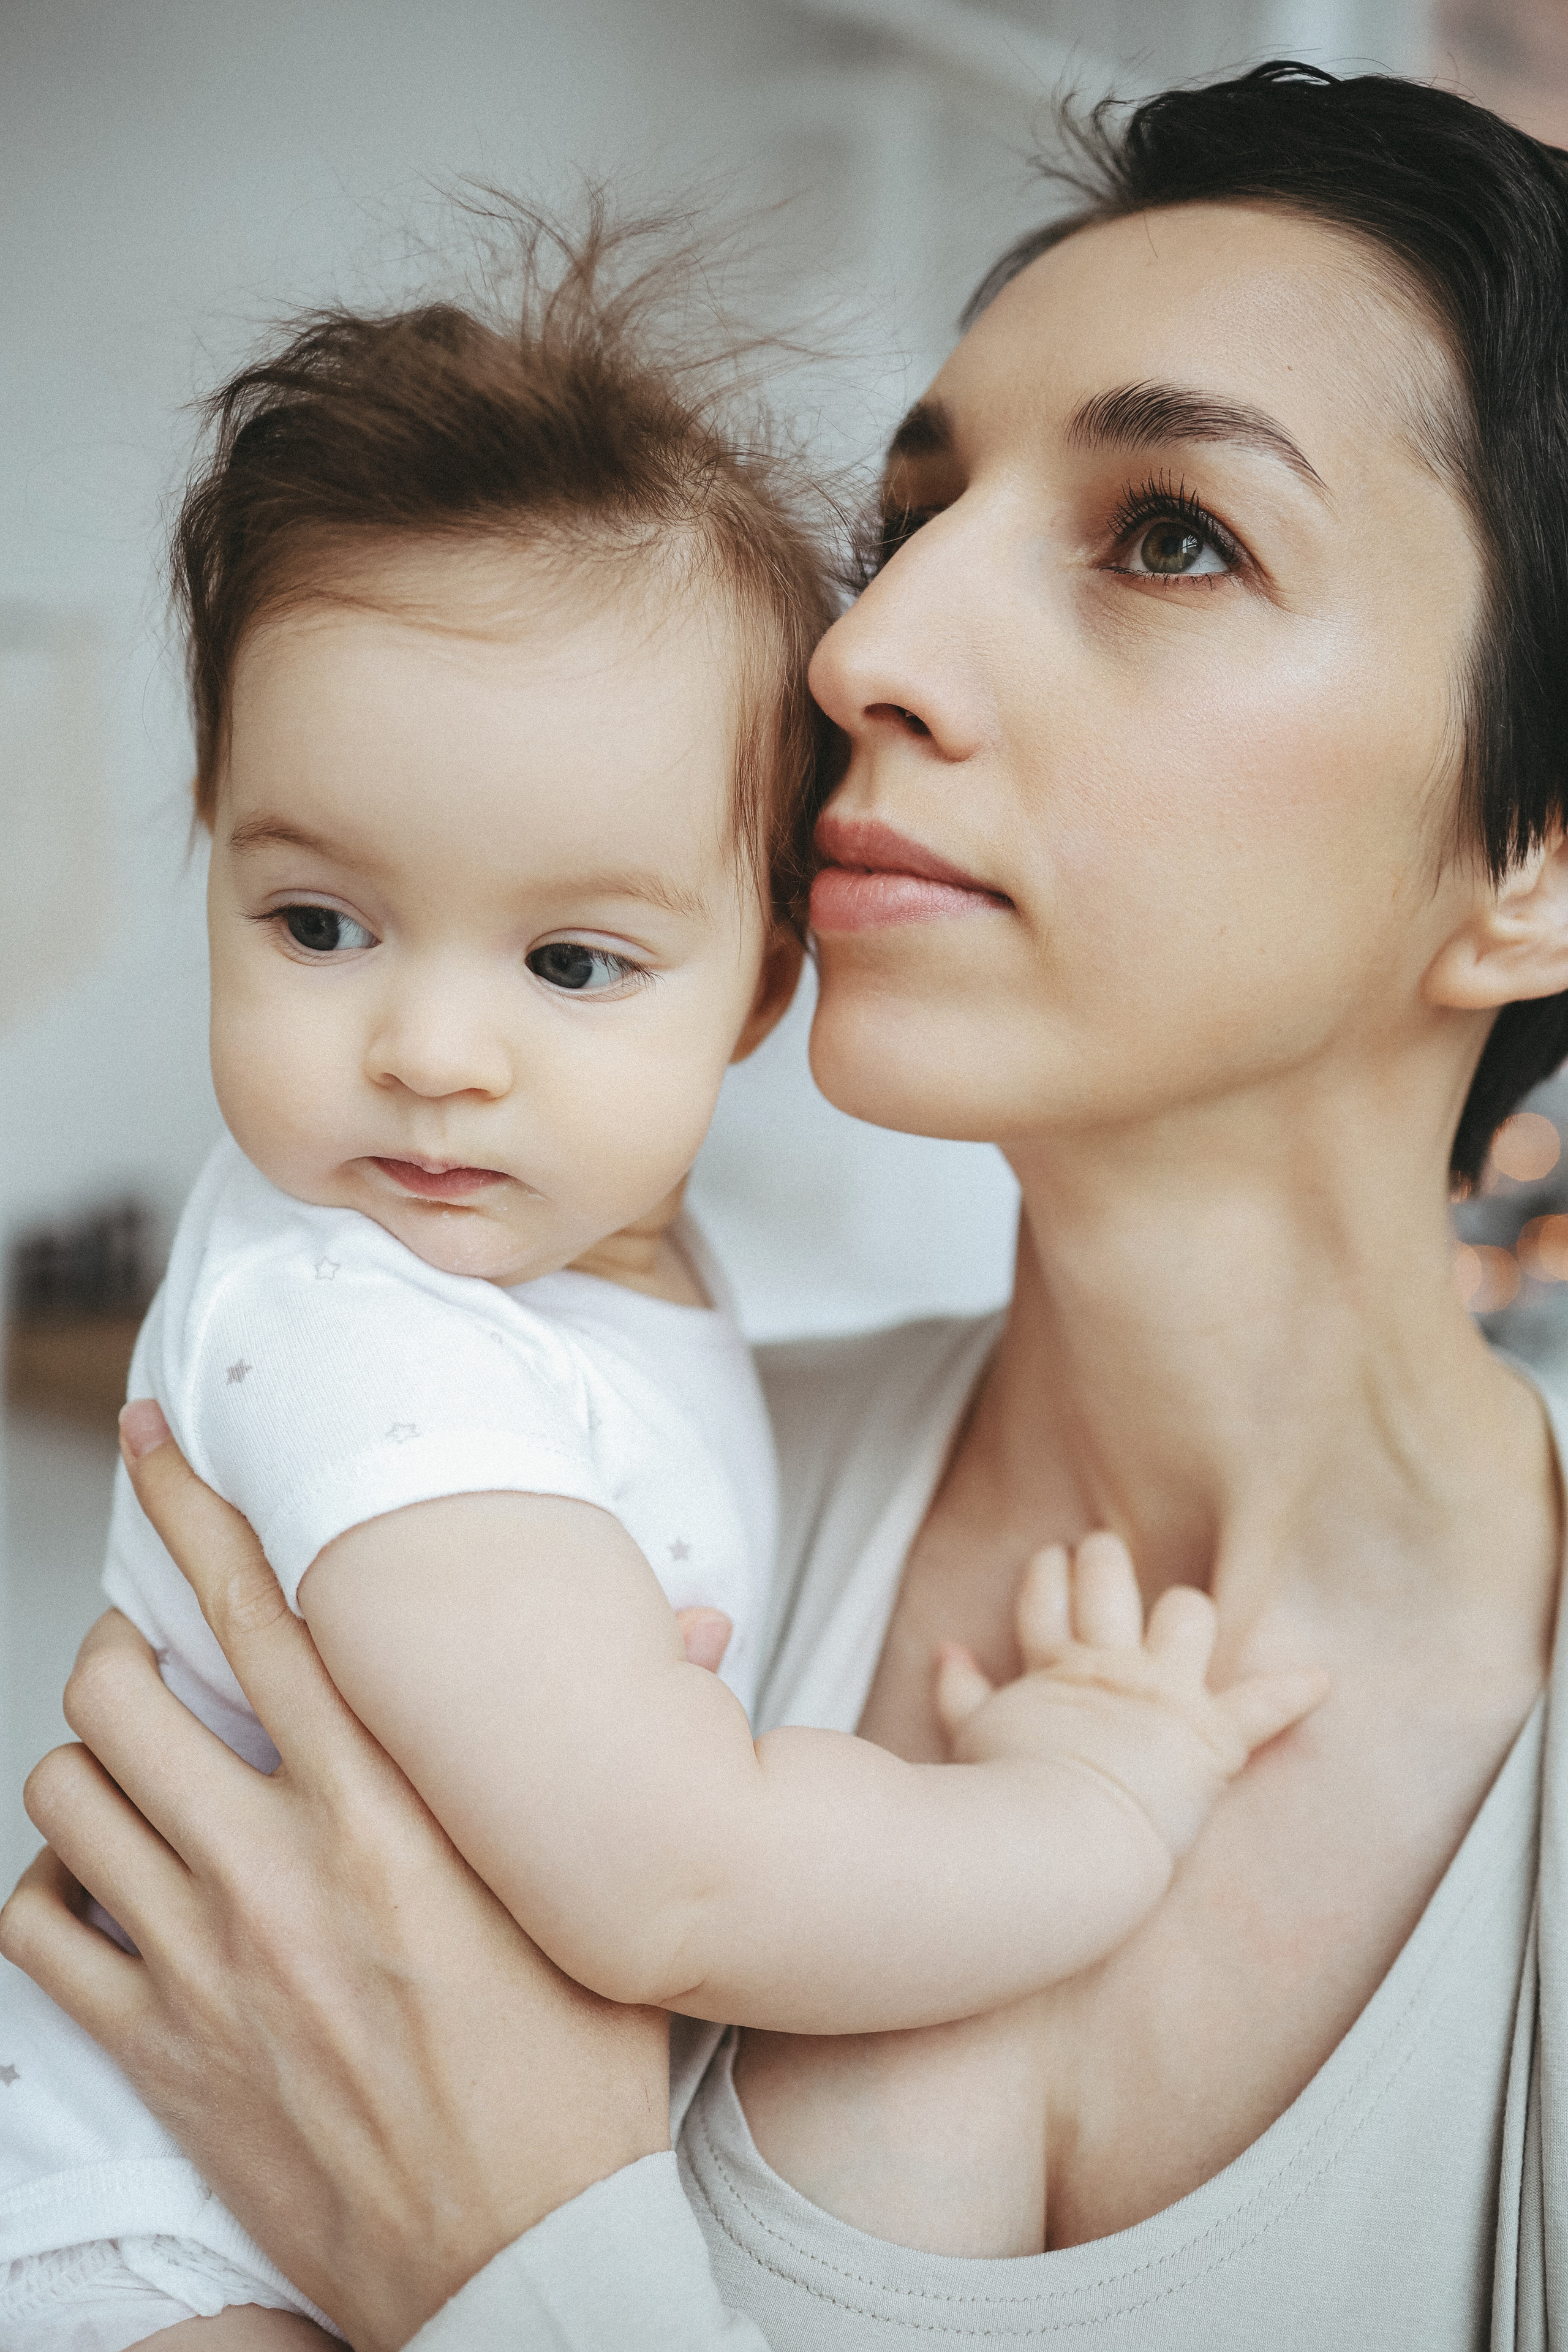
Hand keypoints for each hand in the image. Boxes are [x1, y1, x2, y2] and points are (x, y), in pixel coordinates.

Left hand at [0, 1405, 670, 2351]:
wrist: (520, 2262)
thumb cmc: (575, 2081)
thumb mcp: (611, 1905)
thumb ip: (630, 1754)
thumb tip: (698, 1627)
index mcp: (393, 1816)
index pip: (266, 1615)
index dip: (193, 1507)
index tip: (158, 1439)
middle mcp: (281, 1869)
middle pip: (122, 1688)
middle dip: (125, 1643)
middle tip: (161, 1651)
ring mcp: (205, 1962)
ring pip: (65, 1793)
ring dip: (90, 1761)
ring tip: (136, 1765)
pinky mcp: (157, 2051)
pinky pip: (41, 1930)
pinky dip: (55, 1890)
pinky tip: (106, 1889)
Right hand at [933, 1533, 1326, 1863]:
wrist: (1051, 1842)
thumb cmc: (1000, 1800)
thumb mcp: (969, 1737)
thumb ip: (957, 1690)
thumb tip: (946, 1650)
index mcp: (1052, 1669)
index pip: (1045, 1601)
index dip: (1047, 1577)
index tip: (1051, 1561)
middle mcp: (1110, 1666)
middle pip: (1110, 1582)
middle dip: (1108, 1562)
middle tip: (1105, 1554)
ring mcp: (1161, 1693)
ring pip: (1186, 1614)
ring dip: (1186, 1609)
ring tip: (1185, 1606)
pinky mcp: (1207, 1736)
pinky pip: (1261, 1707)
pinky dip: (1291, 1694)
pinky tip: (1321, 1680)